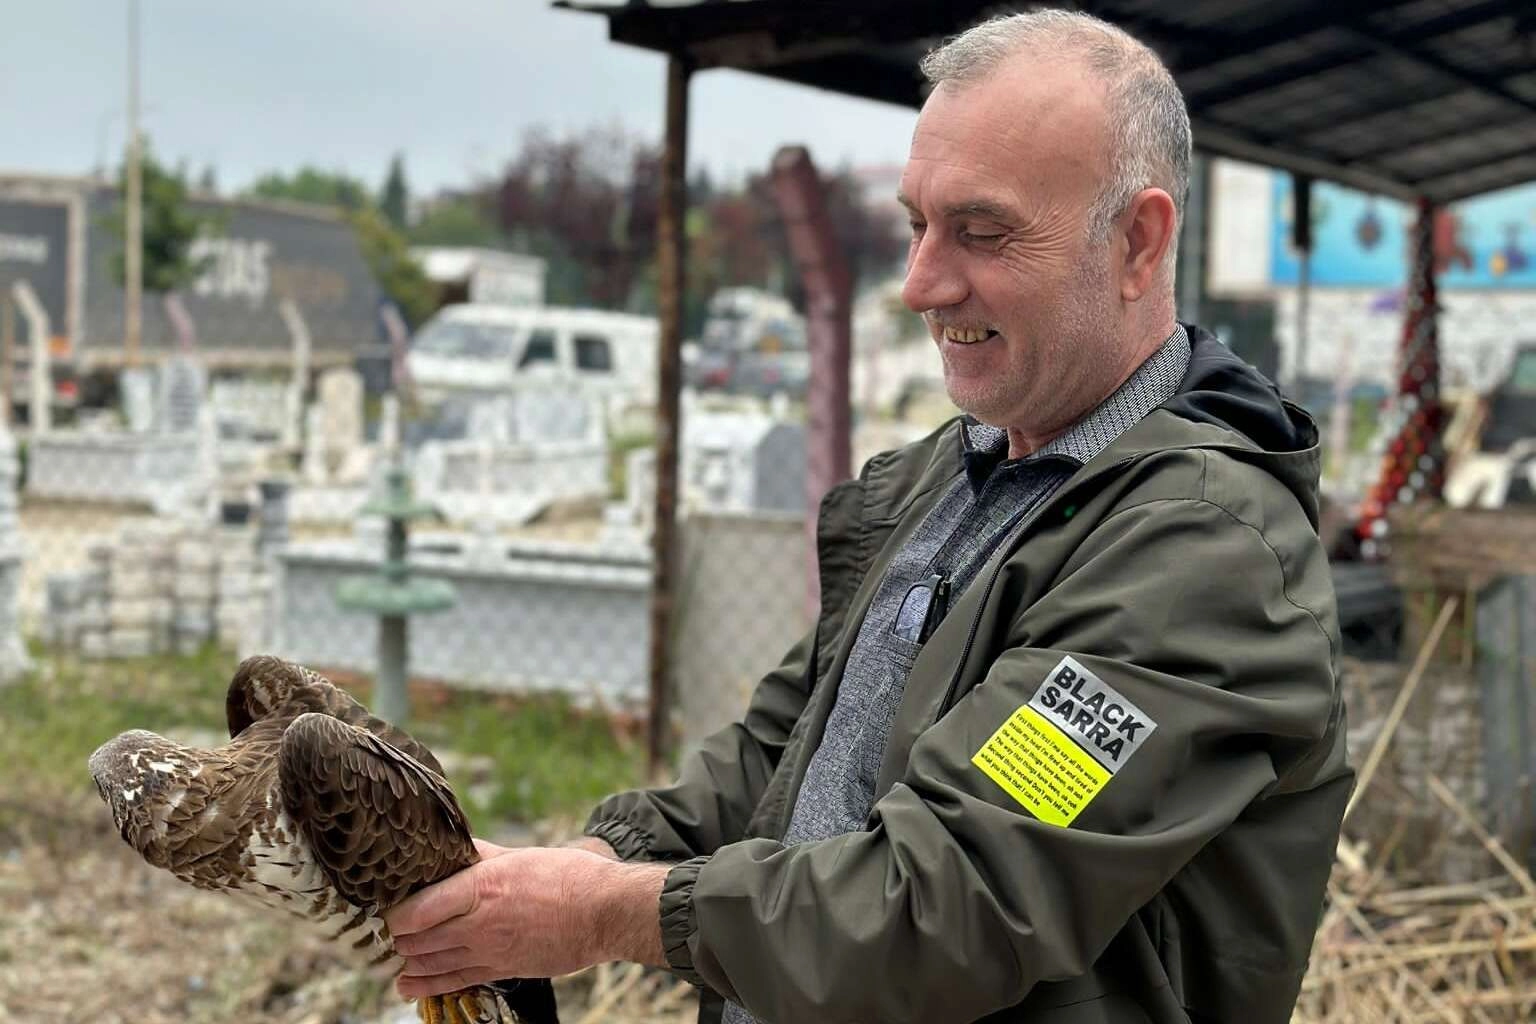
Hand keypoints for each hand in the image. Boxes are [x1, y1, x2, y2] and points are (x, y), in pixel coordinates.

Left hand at [384, 840, 668, 998]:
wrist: (605, 913)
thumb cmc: (569, 876)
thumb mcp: (521, 855)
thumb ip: (483, 855)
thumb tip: (454, 847)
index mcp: (482, 886)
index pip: (418, 909)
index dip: (394, 913)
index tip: (385, 907)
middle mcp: (479, 922)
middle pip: (418, 939)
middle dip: (396, 937)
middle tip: (386, 930)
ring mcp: (489, 950)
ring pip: (431, 963)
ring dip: (406, 961)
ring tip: (392, 956)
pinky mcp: (502, 969)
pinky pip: (454, 981)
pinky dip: (426, 985)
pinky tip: (407, 986)